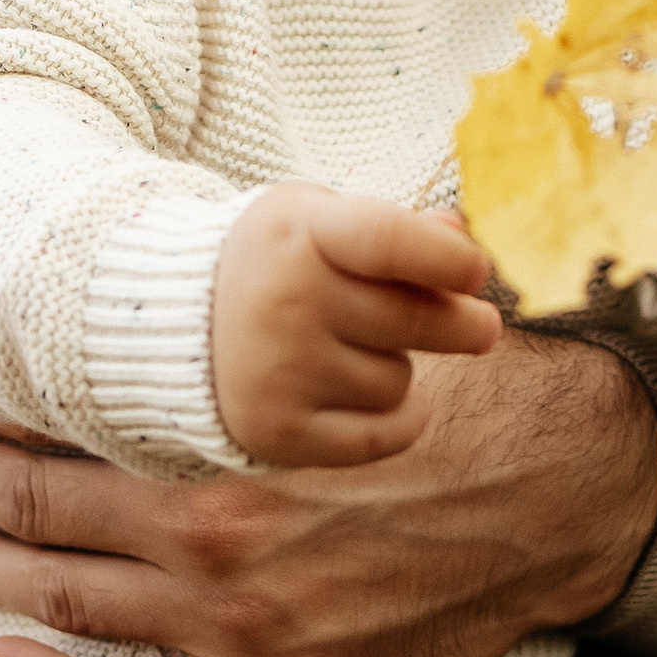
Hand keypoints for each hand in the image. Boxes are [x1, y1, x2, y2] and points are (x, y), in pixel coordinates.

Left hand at [0, 326, 656, 656]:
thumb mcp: (349, 327)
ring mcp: (235, 624)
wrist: (564, 497)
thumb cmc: (456, 397)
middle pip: (40, 513)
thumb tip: (168, 272)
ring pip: (64, 603)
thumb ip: (252, 321)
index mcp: (222, 434)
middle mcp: (212, 533)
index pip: (61, 426)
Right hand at [211, 184, 499, 466]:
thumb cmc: (277, 265)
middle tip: (482, 326)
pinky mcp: (279, 432)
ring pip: (397, 380)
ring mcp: (279, 371)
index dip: (447, 259)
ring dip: (396, 369)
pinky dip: (402, 419)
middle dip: (463, 324)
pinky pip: (386, 435)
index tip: (478, 272)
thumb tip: (462, 238)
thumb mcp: (319, 221)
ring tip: (356, 352)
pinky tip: (387, 398)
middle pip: (414, 320)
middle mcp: (285, 301)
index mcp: (299, 233)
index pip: (388, 241)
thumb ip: (393, 228)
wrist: (174, 329)